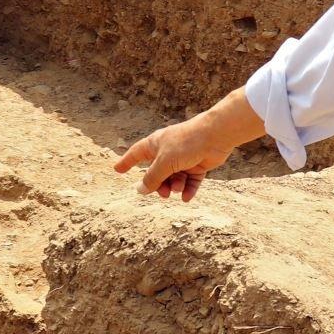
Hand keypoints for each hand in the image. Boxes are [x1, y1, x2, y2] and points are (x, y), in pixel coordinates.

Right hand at [114, 118, 236, 201]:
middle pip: (157, 172)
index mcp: (155, 144)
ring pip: (173, 178)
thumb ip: (152, 178)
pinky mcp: (198, 164)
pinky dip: (188, 189)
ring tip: (178, 189)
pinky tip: (186, 197)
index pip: (136, 154)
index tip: (117, 170)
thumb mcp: (164, 162)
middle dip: (158, 185)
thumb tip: (139, 190)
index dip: (127, 162)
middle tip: (163, 194)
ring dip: (174, 186)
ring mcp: (183, 158)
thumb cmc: (187, 143)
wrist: (216, 136)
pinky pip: (190, 181)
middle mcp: (168, 151)